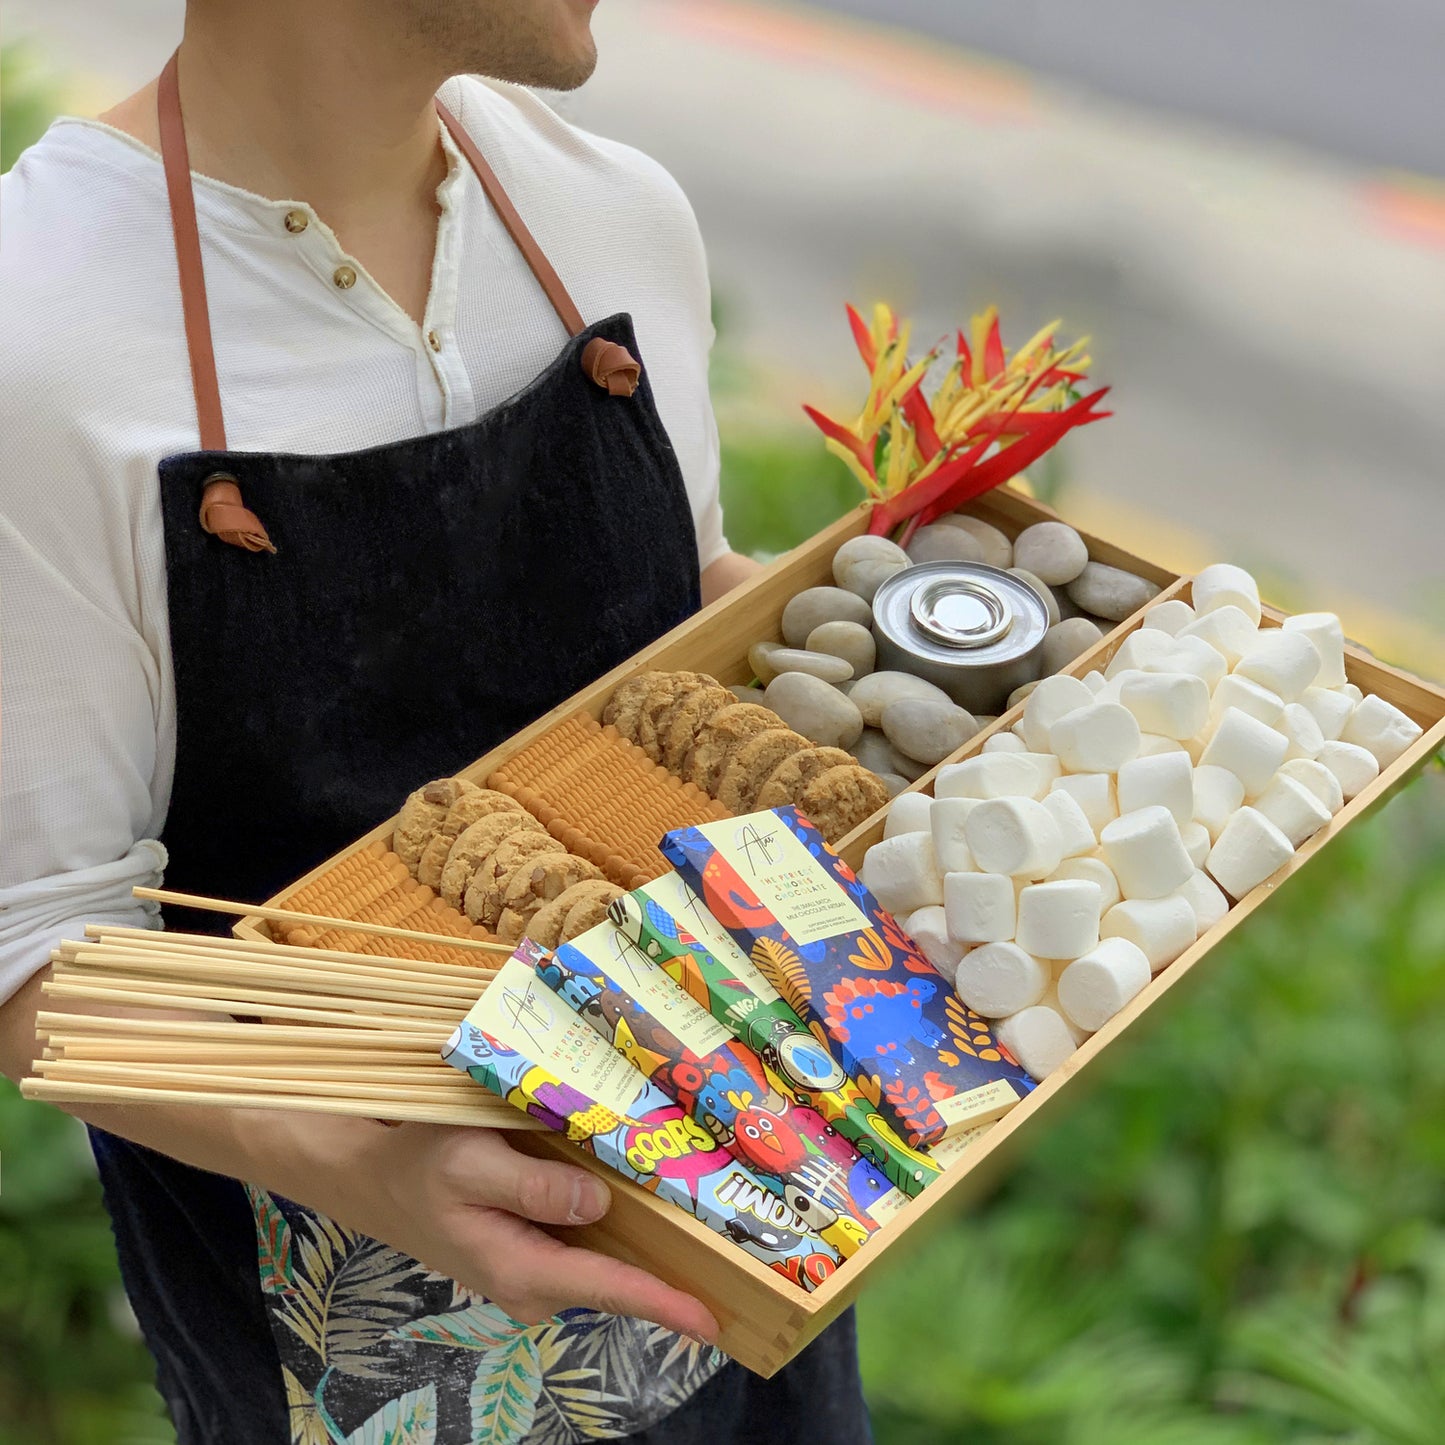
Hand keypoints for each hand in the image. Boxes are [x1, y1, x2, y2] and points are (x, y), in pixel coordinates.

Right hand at [291, 1118, 719, 1340]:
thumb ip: (534, 1187)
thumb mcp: (472, 1162)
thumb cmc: (423, 1166)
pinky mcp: (537, 1251)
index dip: (663, 1304)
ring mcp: (538, 1270)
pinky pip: (590, 1244)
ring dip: (649, 1242)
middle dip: (672, 1267)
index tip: (712, 1322)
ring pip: (608, 1257)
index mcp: (523, 1269)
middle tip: (735, 1249)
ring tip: (704, 1218)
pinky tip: (647, 1201)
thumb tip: (596, 1203)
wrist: (379, 1181)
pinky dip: (620, 1227)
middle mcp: (537, 1282)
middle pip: (619, 1277)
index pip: (607, 1287)